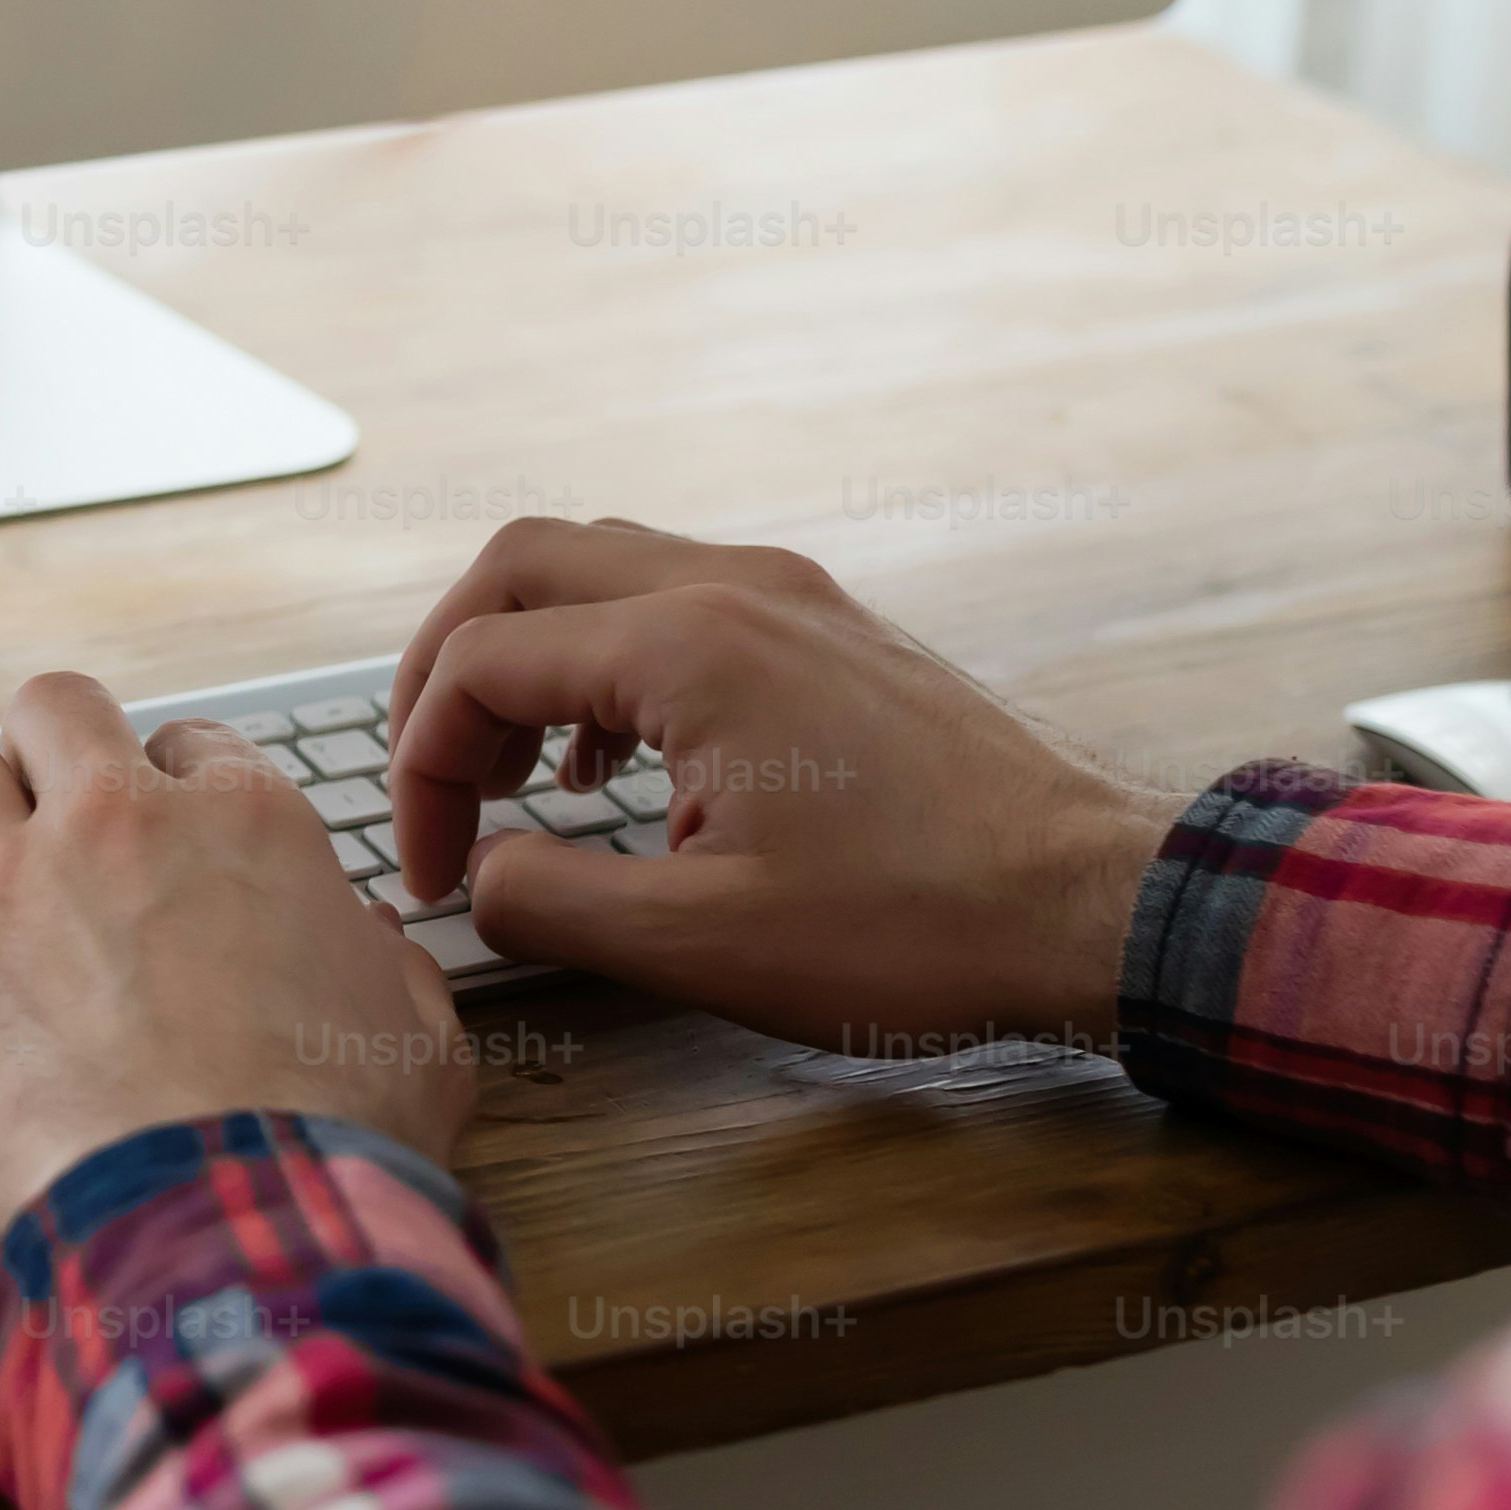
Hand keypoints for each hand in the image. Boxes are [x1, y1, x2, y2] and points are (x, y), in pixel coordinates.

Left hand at [0, 672, 474, 1245]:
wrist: (229, 1215)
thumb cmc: (333, 1137)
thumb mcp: (418, 1040)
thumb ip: (390, 974)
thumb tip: (375, 951)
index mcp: (242, 828)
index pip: (193, 750)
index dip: (178, 790)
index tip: (171, 837)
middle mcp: (113, 831)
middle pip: (53, 710)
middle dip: (47, 747)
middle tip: (51, 809)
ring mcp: (2, 902)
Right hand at [382, 520, 1174, 1056]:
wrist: (1089, 902)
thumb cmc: (916, 926)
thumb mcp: (702, 945)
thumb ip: (553, 902)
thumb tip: (484, 878)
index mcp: (687, 645)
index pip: (480, 662)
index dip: (421, 770)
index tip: (435, 874)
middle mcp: (734, 584)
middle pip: (521, 564)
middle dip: (446, 669)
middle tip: (433, 782)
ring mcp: (792, 594)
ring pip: (601, 566)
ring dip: (529, 658)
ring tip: (516, 780)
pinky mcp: (832, 627)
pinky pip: (677, 595)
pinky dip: (609, 661)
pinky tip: (620, 769)